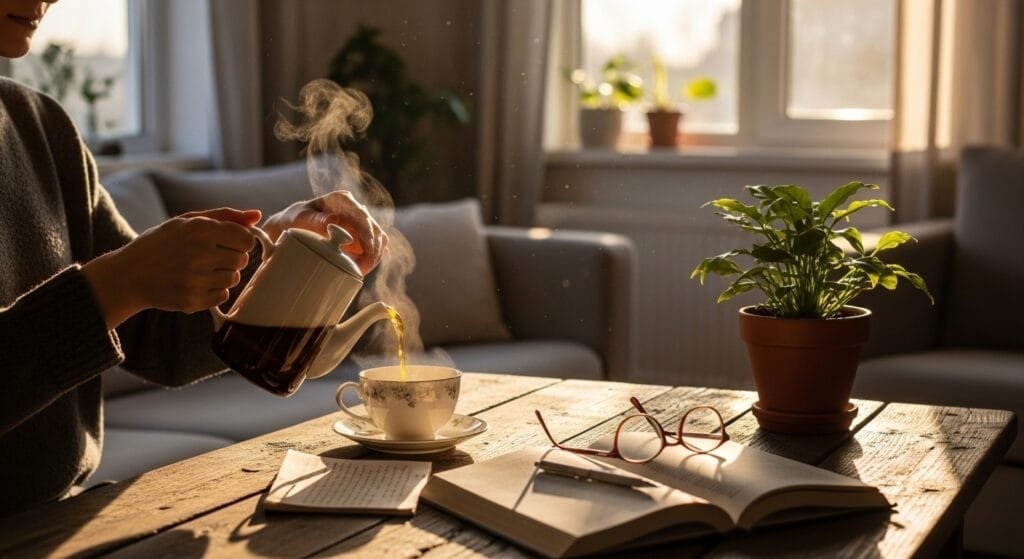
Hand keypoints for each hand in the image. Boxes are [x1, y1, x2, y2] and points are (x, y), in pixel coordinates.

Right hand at [83, 208, 260, 328]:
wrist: (128, 275)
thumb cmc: (161, 244)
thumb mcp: (187, 222)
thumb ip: (224, 216)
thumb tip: (256, 216)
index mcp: (200, 230)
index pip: (247, 239)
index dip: (240, 240)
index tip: (227, 242)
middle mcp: (200, 254)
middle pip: (242, 259)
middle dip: (231, 257)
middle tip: (208, 256)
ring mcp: (196, 279)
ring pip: (234, 278)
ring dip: (222, 275)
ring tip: (199, 270)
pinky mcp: (192, 300)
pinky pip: (223, 296)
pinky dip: (214, 291)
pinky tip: (195, 283)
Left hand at [262, 191, 387, 275]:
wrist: (293, 226)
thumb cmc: (296, 219)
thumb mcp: (301, 217)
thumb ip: (316, 219)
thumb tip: (334, 219)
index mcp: (342, 200)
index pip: (361, 214)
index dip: (368, 230)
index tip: (368, 246)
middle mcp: (355, 210)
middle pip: (374, 228)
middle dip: (373, 248)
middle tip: (363, 267)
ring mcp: (359, 225)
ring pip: (379, 239)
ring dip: (375, 256)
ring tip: (361, 270)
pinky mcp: (361, 238)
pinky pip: (374, 249)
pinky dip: (371, 260)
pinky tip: (361, 269)